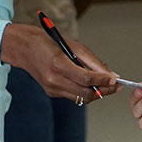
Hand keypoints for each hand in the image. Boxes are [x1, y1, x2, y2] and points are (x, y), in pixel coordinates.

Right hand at [0, 23, 117, 102]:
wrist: (25, 49)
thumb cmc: (48, 43)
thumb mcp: (74, 46)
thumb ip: (93, 62)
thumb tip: (110, 74)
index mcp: (59, 65)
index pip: (87, 79)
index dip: (103, 80)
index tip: (115, 79)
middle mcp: (54, 80)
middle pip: (85, 93)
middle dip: (104, 91)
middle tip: (116, 86)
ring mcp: (52, 88)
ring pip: (81, 98)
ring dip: (96, 94)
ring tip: (107, 86)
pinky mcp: (51, 92)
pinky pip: (73, 96)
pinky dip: (84, 92)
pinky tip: (92, 86)